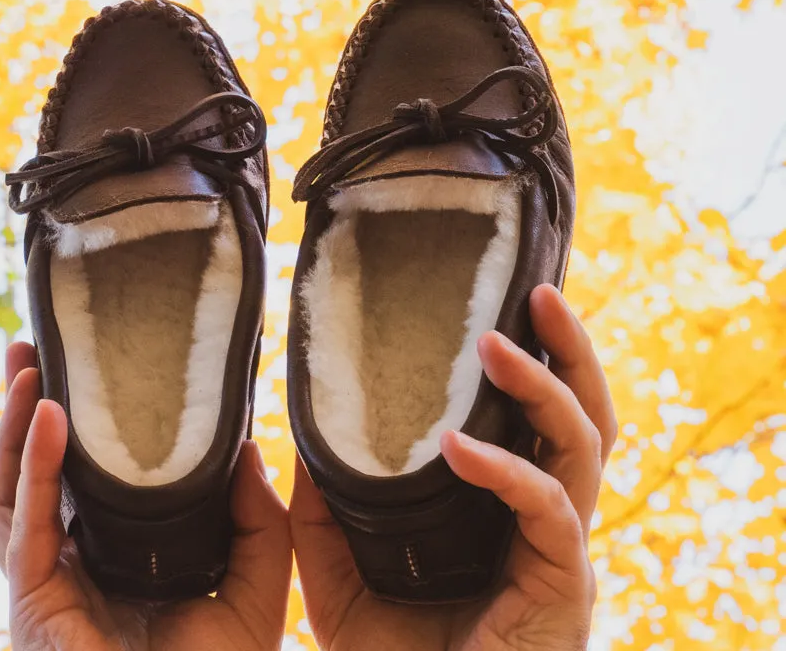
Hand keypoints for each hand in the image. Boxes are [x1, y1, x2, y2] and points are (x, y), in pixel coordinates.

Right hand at [0, 341, 293, 649]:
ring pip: (11, 488)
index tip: (90, 365)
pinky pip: (27, 521)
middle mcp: (73, 565)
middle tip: (28, 346)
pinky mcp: (33, 600)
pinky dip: (33, 465)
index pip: (86, 477)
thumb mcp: (257, 593)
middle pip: (33, 471)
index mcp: (116, 558)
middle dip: (22, 407)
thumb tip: (247, 445)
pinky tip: (46, 416)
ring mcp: (46, 583)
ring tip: (26, 364)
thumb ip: (256, 524)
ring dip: (12, 423)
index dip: (79, 422)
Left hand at [291, 284, 617, 650]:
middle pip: (584, 416)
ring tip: (494, 344)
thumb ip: (322, 511)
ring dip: (544, 386)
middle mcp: (544, 520)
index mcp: (504, 508)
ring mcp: (560, 553)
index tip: (498, 298)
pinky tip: (458, 446)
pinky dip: (506, 470)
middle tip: (535, 290)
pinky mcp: (562, 587)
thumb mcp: (336, 575)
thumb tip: (292, 438)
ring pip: (584, 446)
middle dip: (568, 349)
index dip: (530, 358)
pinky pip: (548, 510)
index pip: (534, 418)